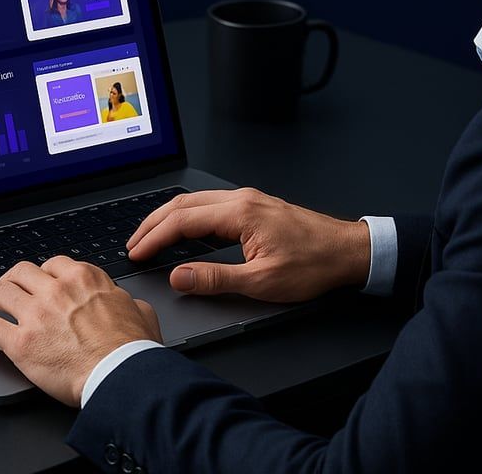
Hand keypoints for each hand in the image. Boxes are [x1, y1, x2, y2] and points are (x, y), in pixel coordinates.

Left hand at [0, 256, 162, 406]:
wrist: (120, 376)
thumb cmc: (132, 350)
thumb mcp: (141, 312)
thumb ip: (127, 302)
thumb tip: (127, 303)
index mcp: (84, 279)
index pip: (54, 264)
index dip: (44, 274)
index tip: (40, 282)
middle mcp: (57, 290)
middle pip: (21, 271)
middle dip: (12, 278)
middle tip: (7, 288)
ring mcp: (36, 315)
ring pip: (1, 292)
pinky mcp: (20, 343)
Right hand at [127, 187, 370, 301]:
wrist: (348, 252)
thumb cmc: (314, 264)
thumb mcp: (262, 281)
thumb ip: (215, 279)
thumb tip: (180, 276)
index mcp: (239, 213)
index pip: (182, 221)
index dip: (154, 238)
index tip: (136, 253)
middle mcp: (241, 199)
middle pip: (183, 204)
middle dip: (153, 223)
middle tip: (133, 243)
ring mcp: (248, 200)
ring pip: (195, 201)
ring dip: (168, 218)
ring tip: (151, 236)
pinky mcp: (255, 206)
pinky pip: (210, 205)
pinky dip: (187, 216)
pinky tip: (184, 229)